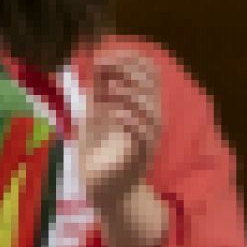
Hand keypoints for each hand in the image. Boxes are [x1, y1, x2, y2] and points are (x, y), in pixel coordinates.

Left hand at [76, 51, 160, 206]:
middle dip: (129, 71)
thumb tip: (97, 61)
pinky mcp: (140, 157)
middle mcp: (148, 119)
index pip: (149, 73)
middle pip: (152, 86)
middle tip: (104, 67)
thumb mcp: (94, 114)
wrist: (103, 189)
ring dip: (130, 93)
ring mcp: (147, 138)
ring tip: (109, 86)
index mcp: (140, 105)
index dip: (130, 59)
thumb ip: (98, 91)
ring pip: (152, 109)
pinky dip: (128, 119)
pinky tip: (111, 111)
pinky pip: (144, 134)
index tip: (103, 56)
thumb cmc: (99, 151)